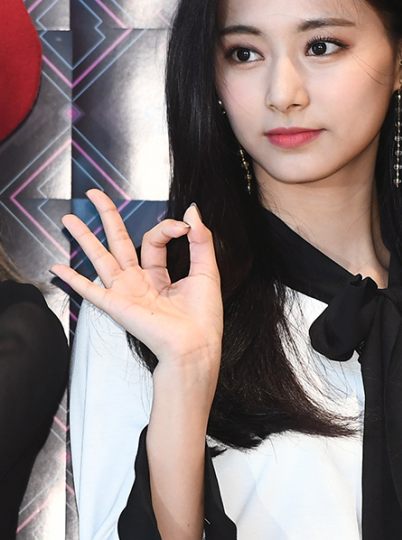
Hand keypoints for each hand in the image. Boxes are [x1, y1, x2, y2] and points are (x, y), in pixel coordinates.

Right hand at [51, 190, 222, 370]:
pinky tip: (57, 267)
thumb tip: (191, 211)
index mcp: (160, 276)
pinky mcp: (117, 305)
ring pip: (100, 257)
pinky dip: (72, 279)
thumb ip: (200, 239)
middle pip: (119, 241)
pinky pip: (90, 290)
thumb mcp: (206, 270)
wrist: (196, 346)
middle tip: (93, 194)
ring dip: (83, 237)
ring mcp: (126, 292)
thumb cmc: (203, 317)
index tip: (183, 228)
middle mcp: (140, 282)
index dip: (167, 228)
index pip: (154, 240)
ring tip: (68, 219)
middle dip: (106, 216)